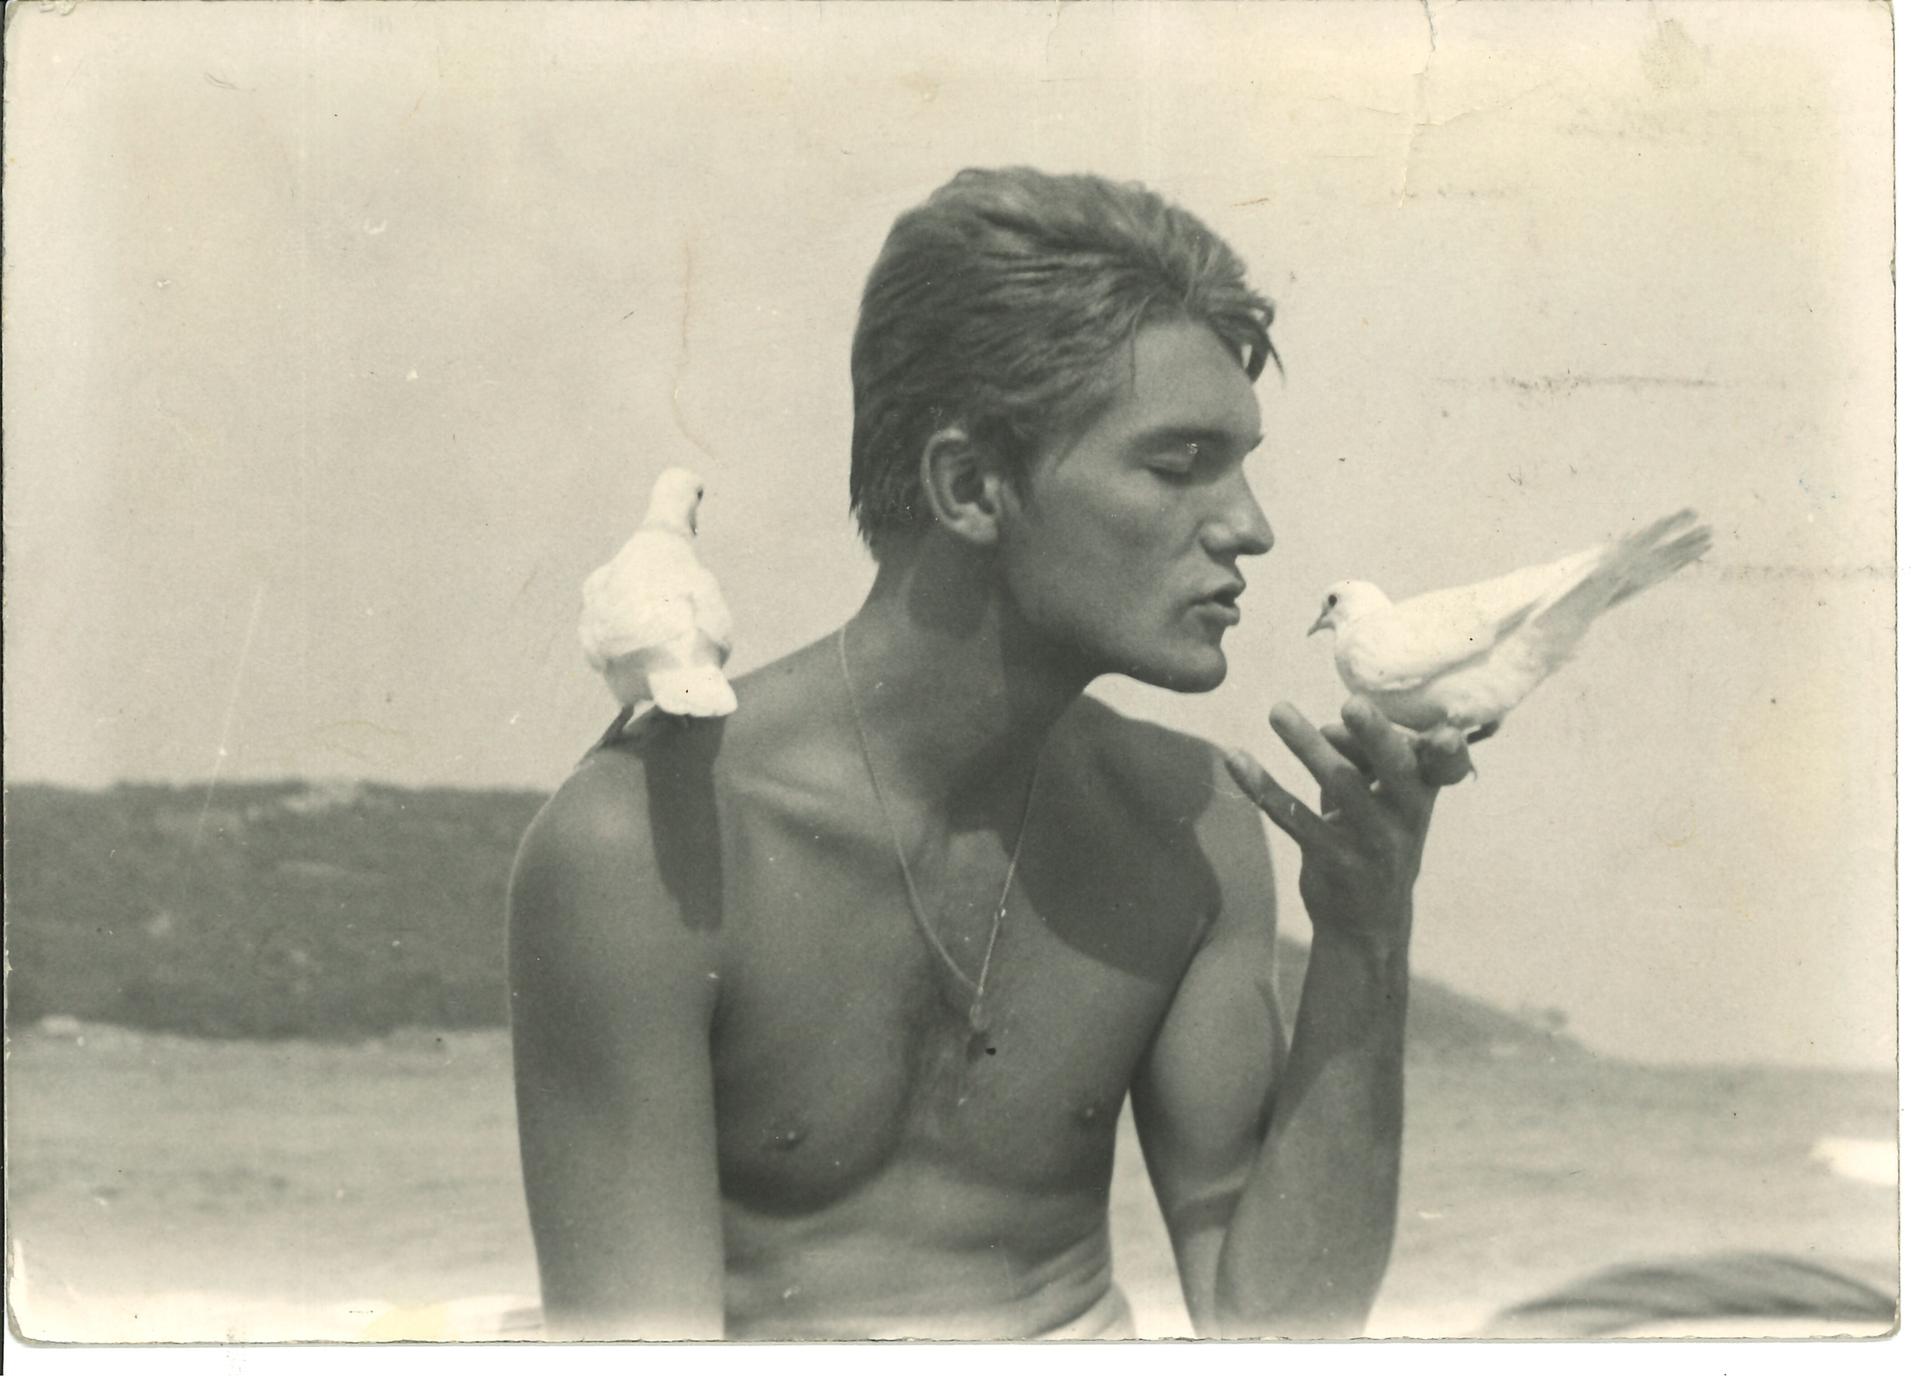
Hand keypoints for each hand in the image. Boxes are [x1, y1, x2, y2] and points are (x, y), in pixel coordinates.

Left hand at [1224, 699, 1470, 957]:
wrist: (1366, 926)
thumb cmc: (1371, 844)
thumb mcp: (1379, 803)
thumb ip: (1360, 762)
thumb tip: (1326, 727)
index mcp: (1423, 794)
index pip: (1437, 760)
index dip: (1443, 742)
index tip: (1437, 723)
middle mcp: (1405, 817)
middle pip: (1396, 769)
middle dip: (1376, 735)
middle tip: (1353, 703)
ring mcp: (1372, 842)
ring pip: (1340, 785)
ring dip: (1306, 745)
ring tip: (1279, 711)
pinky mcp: (1334, 861)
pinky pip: (1294, 818)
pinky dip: (1263, 785)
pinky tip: (1235, 758)